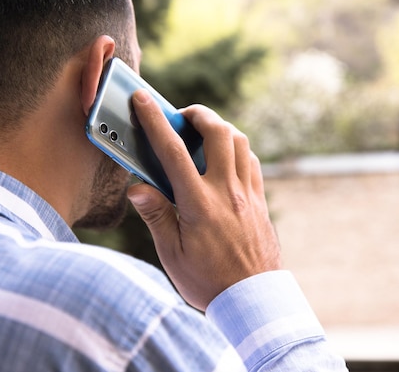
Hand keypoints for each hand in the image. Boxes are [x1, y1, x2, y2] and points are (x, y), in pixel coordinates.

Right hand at [127, 89, 280, 309]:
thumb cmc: (208, 282)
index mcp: (198, 204)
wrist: (253, 300)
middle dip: (198, 114)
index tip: (143, 99)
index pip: (172, 151)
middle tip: (181, 115)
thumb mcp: (172, 254)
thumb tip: (137, 187)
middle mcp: (227, 192)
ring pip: (240, 142)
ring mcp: (248, 194)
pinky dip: (238, 149)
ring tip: (202, 133)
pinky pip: (252, 161)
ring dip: (220, 128)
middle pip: (218, 132)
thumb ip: (156, 215)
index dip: (154, 120)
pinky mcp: (260, 201)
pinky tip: (225, 158)